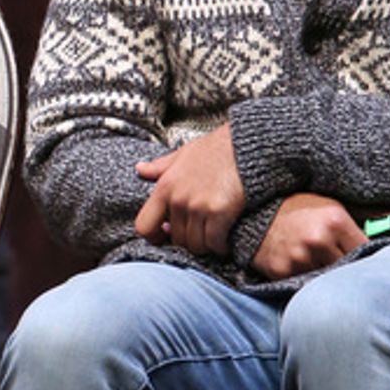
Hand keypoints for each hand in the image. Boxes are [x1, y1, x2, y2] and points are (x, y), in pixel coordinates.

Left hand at [134, 125, 245, 254]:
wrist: (250, 143)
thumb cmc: (219, 148)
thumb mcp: (185, 153)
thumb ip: (161, 166)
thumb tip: (140, 169)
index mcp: (165, 186)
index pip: (144, 226)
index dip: (154, 236)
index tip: (166, 236)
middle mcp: (178, 199)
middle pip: (176, 239)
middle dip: (189, 240)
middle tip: (201, 233)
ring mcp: (198, 207)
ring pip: (195, 245)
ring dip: (206, 245)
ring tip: (214, 236)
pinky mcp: (220, 212)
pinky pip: (215, 243)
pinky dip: (221, 246)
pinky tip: (227, 238)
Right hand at [252, 193, 364, 279]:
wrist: (253, 214)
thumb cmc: (297, 208)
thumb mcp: (331, 206)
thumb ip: (366, 215)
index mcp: (335, 220)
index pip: (366, 250)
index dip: (364, 254)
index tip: (360, 255)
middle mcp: (318, 239)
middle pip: (348, 268)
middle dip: (345, 266)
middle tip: (333, 256)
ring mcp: (299, 258)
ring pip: (327, 279)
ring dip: (324, 274)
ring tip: (313, 258)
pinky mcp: (282, 271)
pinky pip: (303, 283)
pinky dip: (304, 278)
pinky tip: (297, 263)